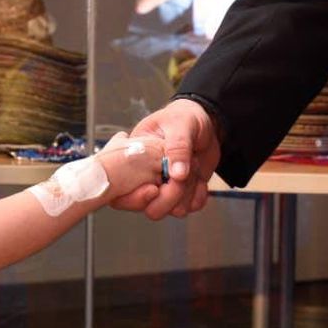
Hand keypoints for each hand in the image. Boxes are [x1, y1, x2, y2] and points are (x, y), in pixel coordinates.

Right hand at [108, 99, 220, 219]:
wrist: (206, 122)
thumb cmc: (184, 117)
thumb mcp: (180, 124)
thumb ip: (177, 147)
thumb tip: (176, 174)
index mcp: (136, 158)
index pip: (121, 190)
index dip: (136, 197)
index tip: (154, 188)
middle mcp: (147, 177)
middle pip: (149, 207)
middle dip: (170, 197)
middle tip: (183, 176)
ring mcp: (165, 187)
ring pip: (170, 210)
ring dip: (187, 195)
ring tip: (193, 171)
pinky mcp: (181, 192)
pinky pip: (188, 207)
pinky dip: (197, 198)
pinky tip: (199, 180)